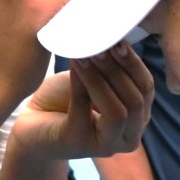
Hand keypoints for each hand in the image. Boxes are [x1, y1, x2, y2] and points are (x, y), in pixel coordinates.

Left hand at [11, 43, 153, 160]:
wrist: (33, 123)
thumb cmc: (66, 98)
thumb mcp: (94, 78)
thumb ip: (110, 65)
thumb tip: (116, 34)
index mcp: (138, 117)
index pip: (147, 88)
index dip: (135, 63)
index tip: (119, 38)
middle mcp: (128, 137)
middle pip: (137, 101)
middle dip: (120, 69)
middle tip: (103, 44)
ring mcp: (106, 145)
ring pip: (118, 112)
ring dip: (102, 78)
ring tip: (87, 54)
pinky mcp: (78, 143)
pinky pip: (84, 110)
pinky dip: (80, 84)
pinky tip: (74, 63)